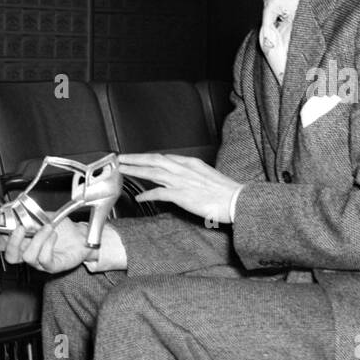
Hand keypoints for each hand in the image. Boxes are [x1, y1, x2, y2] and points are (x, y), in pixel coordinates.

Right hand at [0, 216, 94, 273]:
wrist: (80, 235)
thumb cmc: (63, 228)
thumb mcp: (43, 216)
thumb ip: (28, 215)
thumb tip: (14, 210)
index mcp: (23, 241)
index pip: (3, 244)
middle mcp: (29, 252)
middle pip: (10, 256)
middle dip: (13, 242)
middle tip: (20, 228)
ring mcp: (39, 261)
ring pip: (28, 257)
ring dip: (37, 239)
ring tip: (47, 228)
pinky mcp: (52, 266)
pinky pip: (44, 259)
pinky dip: (48, 245)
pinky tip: (53, 236)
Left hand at [118, 153, 239, 224]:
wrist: (238, 201)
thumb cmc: (226, 192)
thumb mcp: (207, 176)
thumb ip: (191, 175)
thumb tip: (180, 179)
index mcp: (191, 163)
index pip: (164, 157)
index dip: (147, 157)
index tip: (136, 158)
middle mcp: (185, 169)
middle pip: (154, 160)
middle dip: (135, 159)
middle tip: (120, 158)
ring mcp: (183, 182)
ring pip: (153, 172)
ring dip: (136, 170)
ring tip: (123, 170)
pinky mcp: (183, 196)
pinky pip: (160, 193)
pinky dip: (148, 194)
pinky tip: (140, 197)